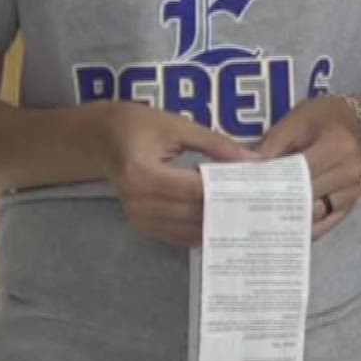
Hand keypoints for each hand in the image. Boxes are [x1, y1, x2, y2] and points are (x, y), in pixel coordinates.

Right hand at [90, 102, 257, 248]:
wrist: (101, 139)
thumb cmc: (137, 125)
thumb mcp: (177, 125)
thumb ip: (215, 144)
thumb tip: (252, 162)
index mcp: (143, 173)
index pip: (195, 188)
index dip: (227, 189)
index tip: (256, 187)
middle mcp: (138, 201)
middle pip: (193, 213)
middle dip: (227, 208)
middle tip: (259, 204)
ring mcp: (138, 217)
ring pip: (188, 229)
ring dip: (216, 223)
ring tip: (246, 215)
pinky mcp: (141, 225)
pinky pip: (177, 235)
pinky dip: (199, 230)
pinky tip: (221, 222)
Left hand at [256, 97, 360, 238]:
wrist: (351, 121)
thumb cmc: (320, 118)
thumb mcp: (295, 121)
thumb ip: (272, 144)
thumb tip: (250, 167)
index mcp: (337, 147)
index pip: (300, 173)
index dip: (274, 182)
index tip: (249, 190)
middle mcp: (351, 173)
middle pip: (308, 195)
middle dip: (280, 202)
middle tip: (252, 210)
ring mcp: (354, 192)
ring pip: (317, 213)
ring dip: (292, 218)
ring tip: (265, 221)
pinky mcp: (352, 204)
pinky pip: (328, 223)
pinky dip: (308, 227)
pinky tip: (287, 230)